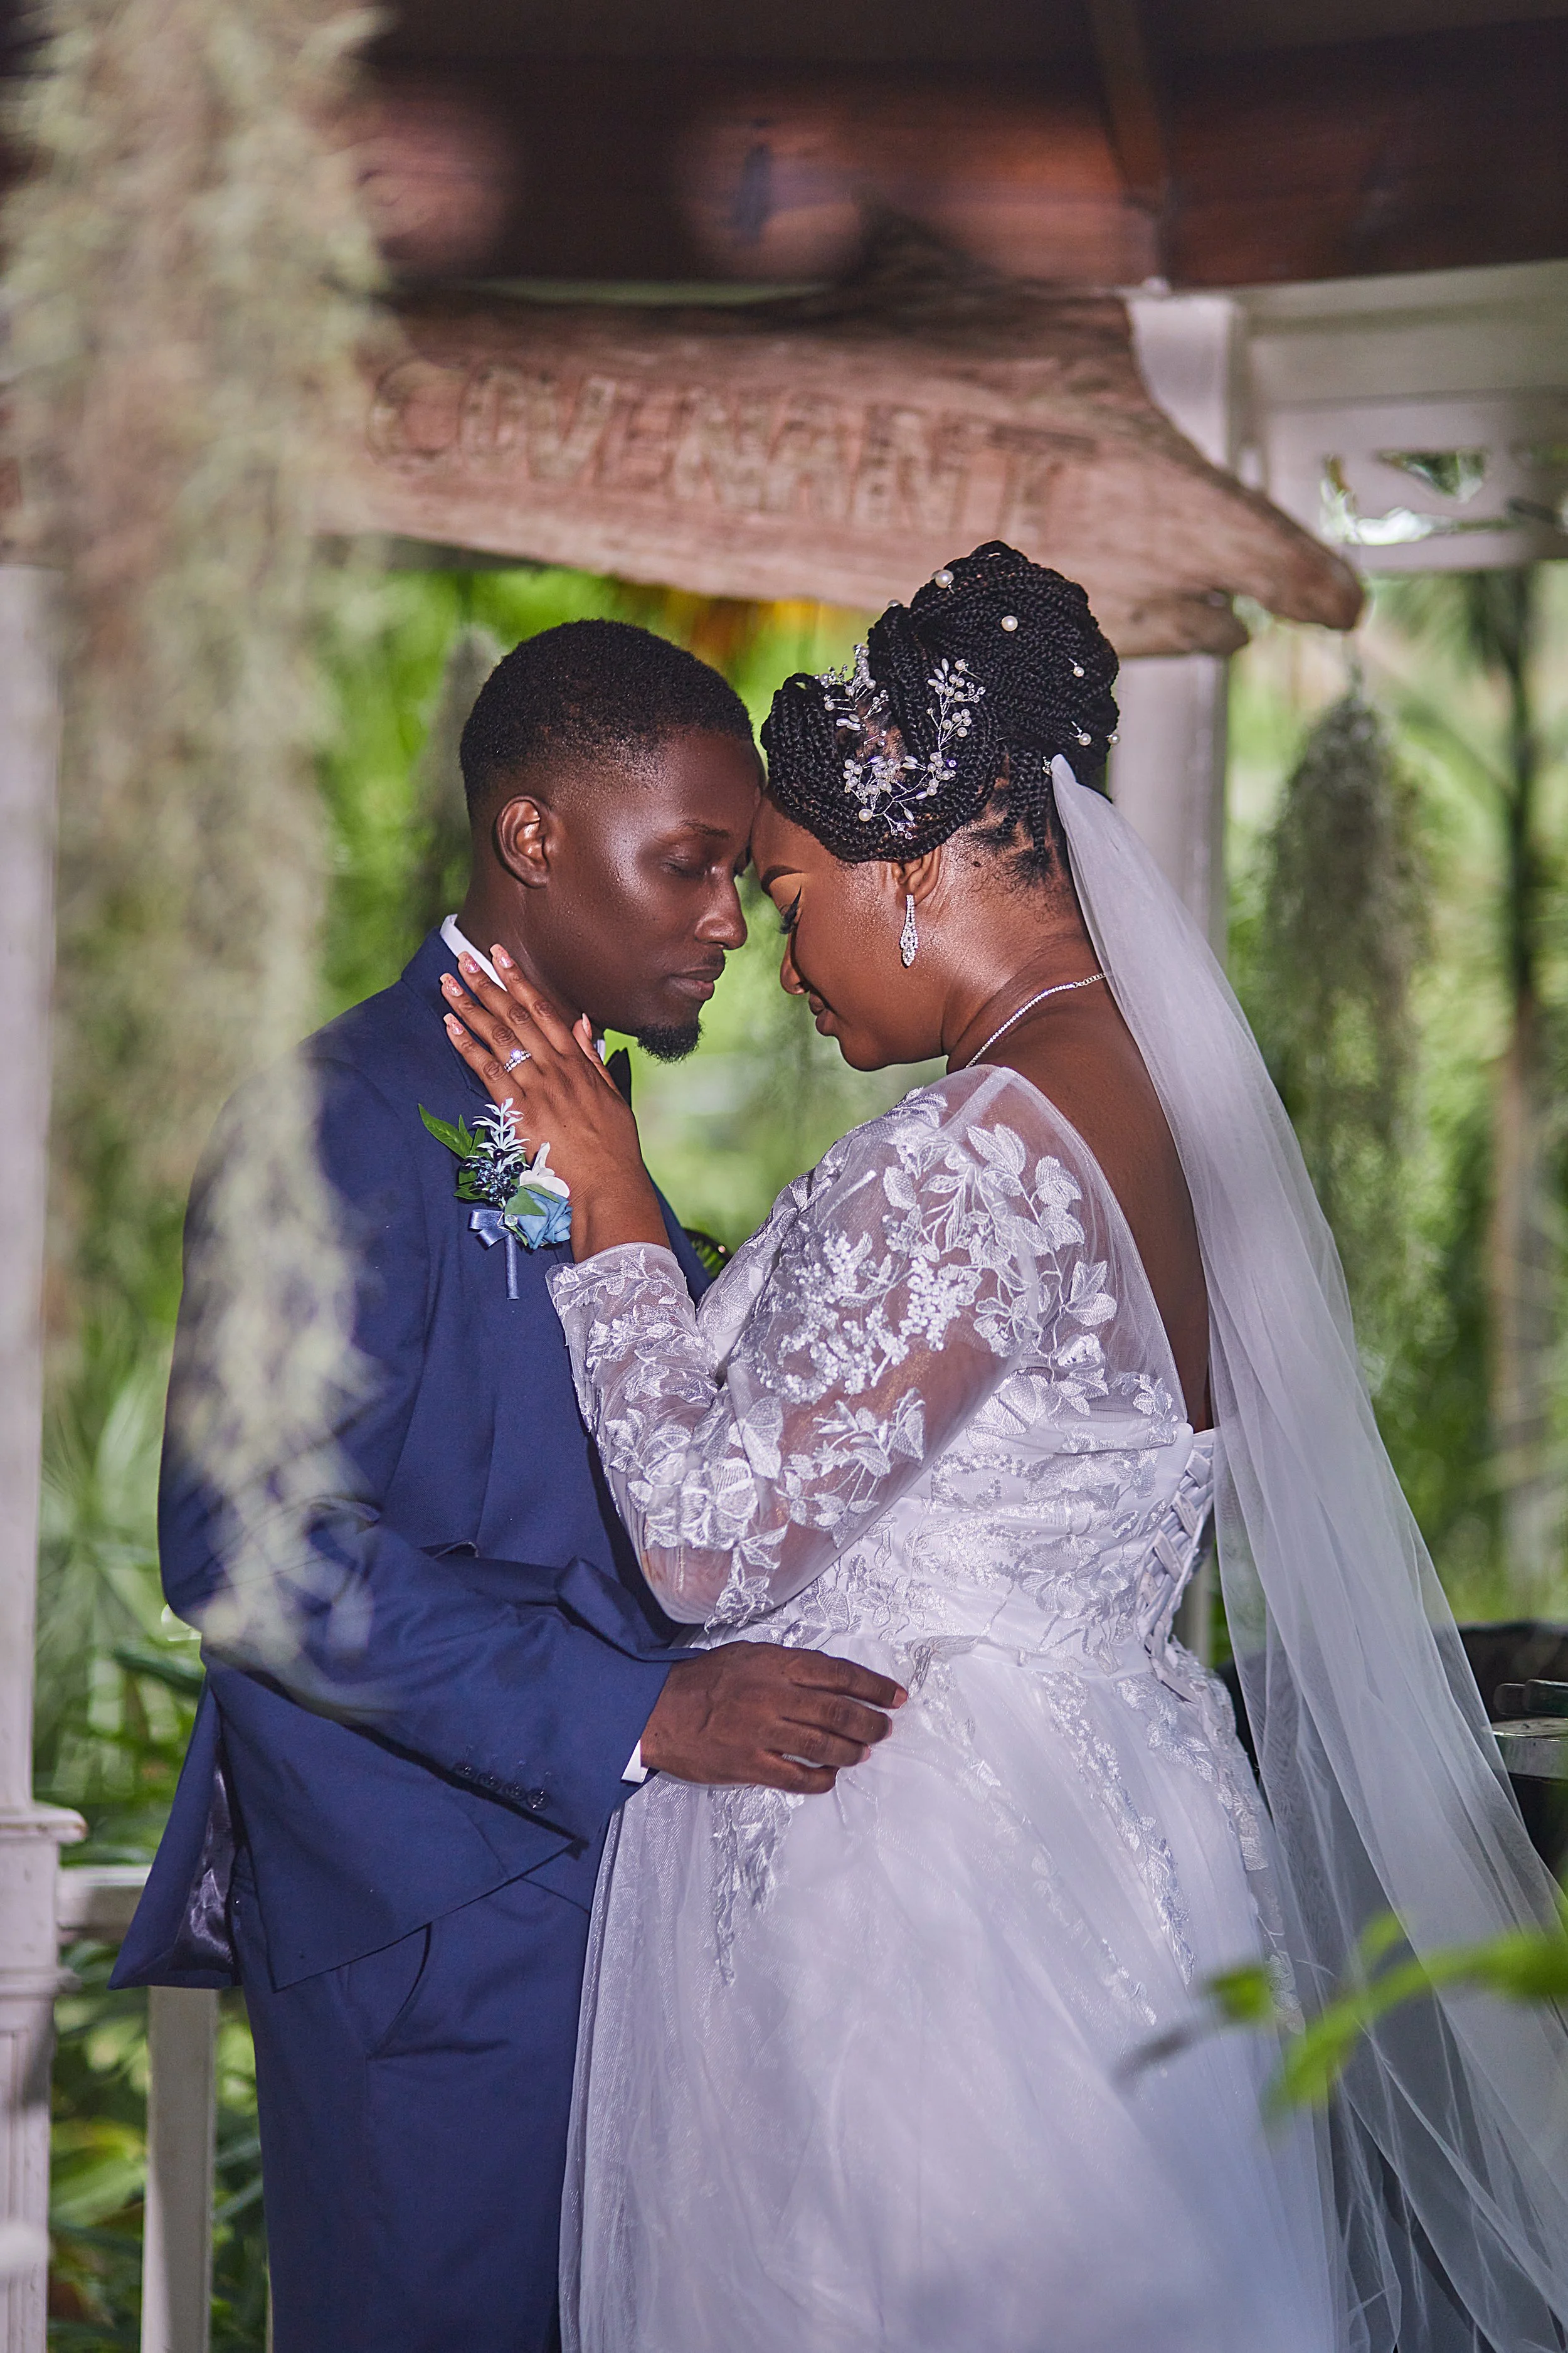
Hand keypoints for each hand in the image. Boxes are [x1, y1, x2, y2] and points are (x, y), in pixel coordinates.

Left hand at [441, 949, 667, 1258]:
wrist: (608, 1181)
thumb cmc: (613, 1144)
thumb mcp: (612, 1094)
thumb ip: (592, 1056)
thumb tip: (582, 1021)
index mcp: (577, 1061)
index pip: (543, 1010)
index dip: (519, 981)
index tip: (500, 956)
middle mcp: (556, 1067)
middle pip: (515, 1016)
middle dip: (488, 985)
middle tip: (465, 959)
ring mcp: (537, 1087)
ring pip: (498, 1037)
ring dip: (471, 1007)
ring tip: (449, 983)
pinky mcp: (519, 1111)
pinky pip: (488, 1070)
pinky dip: (467, 1046)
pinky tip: (451, 1025)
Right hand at [640, 1643, 906, 1794]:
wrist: (656, 1712)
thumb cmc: (702, 1681)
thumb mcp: (746, 1656)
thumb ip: (786, 1666)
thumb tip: (829, 1678)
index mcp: (774, 1663)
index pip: (837, 1672)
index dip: (872, 1685)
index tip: (895, 1695)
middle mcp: (772, 1695)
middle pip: (838, 1709)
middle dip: (871, 1721)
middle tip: (886, 1728)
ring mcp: (762, 1732)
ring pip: (823, 1744)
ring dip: (852, 1750)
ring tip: (864, 1752)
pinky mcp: (749, 1764)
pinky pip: (796, 1777)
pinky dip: (820, 1779)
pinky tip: (830, 1777)